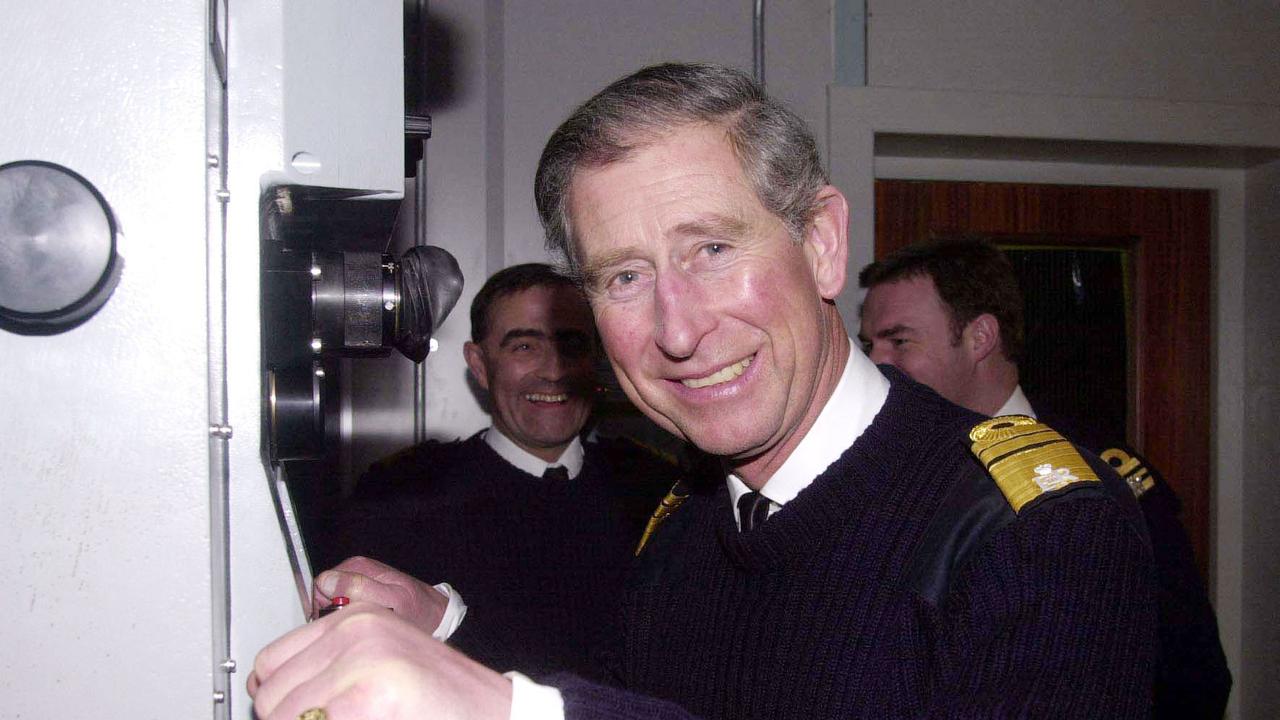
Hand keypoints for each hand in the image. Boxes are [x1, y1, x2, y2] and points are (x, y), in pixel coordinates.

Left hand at [249, 602, 511, 719]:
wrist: (495, 712)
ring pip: (284, 716)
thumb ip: (329, 671)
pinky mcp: (368, 696)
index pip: (270, 665)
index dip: (276, 702)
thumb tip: (266, 700)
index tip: (293, 714)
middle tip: (333, 718)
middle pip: (270, 697)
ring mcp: (361, 661)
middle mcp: (354, 631)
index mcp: (355, 620)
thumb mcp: (380, 666)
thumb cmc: (443, 700)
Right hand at [312, 556, 447, 633]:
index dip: (325, 608)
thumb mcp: (392, 599)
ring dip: (343, 618)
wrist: (433, 615)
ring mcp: (357, 584)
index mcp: (357, 567)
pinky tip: (368, 625)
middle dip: (334, 614)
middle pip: (323, 597)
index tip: (341, 621)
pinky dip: (351, 620)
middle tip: (357, 625)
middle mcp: (354, 572)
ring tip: (365, 625)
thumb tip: (327, 582)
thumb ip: (360, 588)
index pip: (319, 587)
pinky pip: (343, 610)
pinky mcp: (361, 596)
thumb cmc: (417, 608)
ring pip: (332, 606)